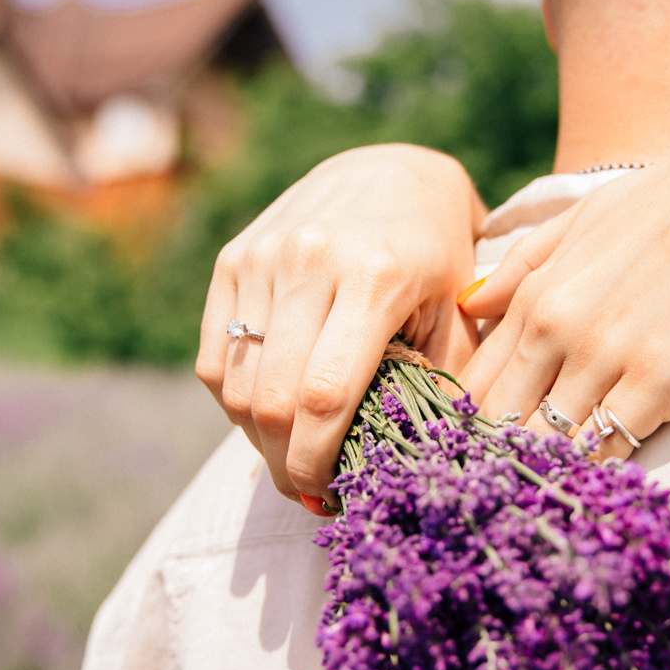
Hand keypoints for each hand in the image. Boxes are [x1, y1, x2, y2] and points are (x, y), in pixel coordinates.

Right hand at [196, 144, 484, 502]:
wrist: (390, 170)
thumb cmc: (437, 253)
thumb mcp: (457, 311)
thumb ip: (444, 381)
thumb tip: (424, 467)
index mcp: (375, 277)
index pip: (324, 396)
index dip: (317, 463)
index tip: (329, 499)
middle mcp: (310, 261)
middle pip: (272, 399)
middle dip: (285, 464)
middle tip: (308, 492)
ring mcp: (262, 256)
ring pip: (234, 383)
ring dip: (257, 439)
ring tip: (291, 458)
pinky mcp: (232, 258)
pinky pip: (212, 356)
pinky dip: (235, 401)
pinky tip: (268, 417)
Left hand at [458, 108, 669, 455]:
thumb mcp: (585, 217)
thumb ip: (525, 263)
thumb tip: (470, 305)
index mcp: (534, 296)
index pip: (478, 387)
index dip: (477, 427)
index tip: (490, 451)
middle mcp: (557, 329)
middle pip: (503, 423)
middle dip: (504, 456)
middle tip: (515, 486)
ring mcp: (606, 357)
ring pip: (551, 443)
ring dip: (550, 470)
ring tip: (554, 494)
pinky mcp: (660, 382)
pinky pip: (610, 448)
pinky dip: (600, 472)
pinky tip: (600, 485)